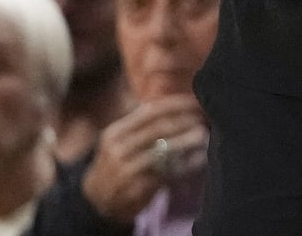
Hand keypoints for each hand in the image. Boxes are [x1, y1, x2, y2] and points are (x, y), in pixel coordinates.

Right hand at [81, 96, 209, 221]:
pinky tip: (200, 159)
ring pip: (162, 151)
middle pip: (157, 129)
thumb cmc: (116, 163)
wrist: (97, 200)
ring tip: (204, 135)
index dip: (174, 105)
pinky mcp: (138, 189)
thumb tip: (173, 104)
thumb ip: (140, 124)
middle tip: (203, 117)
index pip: (148, 112)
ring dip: (186, 142)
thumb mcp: (118, 141)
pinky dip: (186, 165)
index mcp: (115, 132)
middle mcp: (119, 149)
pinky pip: (167, 174)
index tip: (194, 102)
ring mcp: (127, 170)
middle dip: (183, 121)